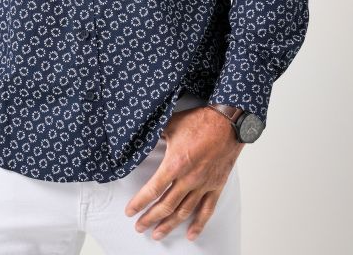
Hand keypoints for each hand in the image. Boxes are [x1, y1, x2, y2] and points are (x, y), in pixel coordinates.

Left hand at [124, 105, 244, 241]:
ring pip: (183, 212)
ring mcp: (203, 185)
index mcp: (175, 164)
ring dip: (169, 225)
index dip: (139, 203)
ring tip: (157, 234)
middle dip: (149, 219)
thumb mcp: (170, 124)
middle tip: (139, 227)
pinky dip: (198, 224)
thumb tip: (141, 137)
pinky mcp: (216, 186)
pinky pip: (207, 210)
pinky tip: (191, 235)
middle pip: (165, 206)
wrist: (227, 122)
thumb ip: (155, 134)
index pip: (152, 190)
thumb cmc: (199, 121)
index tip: (130, 211)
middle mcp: (188, 179)